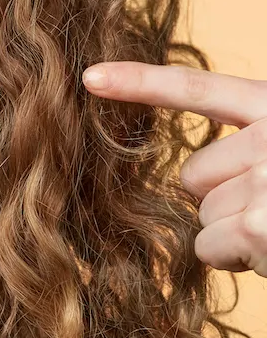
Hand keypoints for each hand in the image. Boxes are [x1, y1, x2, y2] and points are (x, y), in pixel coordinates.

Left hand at [83, 61, 266, 274]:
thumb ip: (254, 149)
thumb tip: (195, 176)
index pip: (199, 89)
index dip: (138, 82)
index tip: (88, 77)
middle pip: (193, 173)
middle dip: (223, 199)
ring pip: (200, 213)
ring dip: (233, 233)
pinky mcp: (263, 224)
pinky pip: (208, 246)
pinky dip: (235, 260)